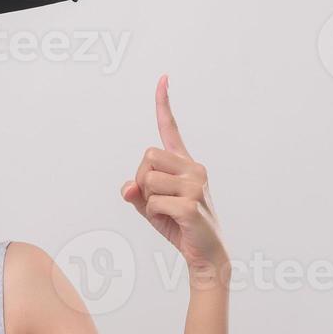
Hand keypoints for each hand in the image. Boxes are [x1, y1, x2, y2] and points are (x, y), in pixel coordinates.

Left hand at [121, 75, 228, 284]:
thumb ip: (136, 193)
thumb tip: (127, 187)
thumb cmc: (178, 226)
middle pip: (147, 157)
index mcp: (185, 164)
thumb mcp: (151, 207)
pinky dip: (154, 214)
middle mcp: (194, 168)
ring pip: (147, 180)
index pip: (170, 130)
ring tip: (166, 213)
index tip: (163, 78)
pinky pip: (153, 202)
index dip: (164, 104)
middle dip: (142, 180)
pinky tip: (173, 221)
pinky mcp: (191, 203)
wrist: (205, 254)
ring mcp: (195, 184)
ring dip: (147, 200)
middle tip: (155, 200)